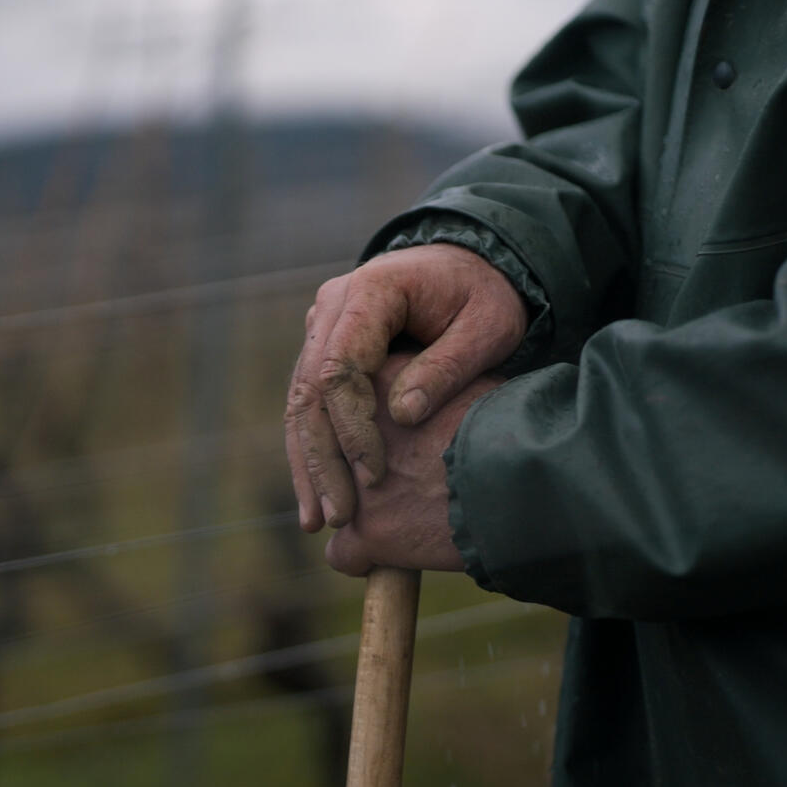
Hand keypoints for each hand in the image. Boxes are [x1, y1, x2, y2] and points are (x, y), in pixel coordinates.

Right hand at [284, 243, 525, 531]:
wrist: (468, 265)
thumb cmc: (484, 295)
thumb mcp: (487, 327)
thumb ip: (447, 367)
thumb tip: (404, 416)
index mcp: (370, 292)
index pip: (340, 366)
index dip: (353, 427)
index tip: (376, 474)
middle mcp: (332, 307)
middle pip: (309, 390)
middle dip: (322, 459)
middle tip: (338, 517)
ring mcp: (322, 327)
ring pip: (300, 402)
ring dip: (308, 464)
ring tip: (319, 521)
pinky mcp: (324, 349)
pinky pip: (309, 404)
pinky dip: (312, 451)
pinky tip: (318, 497)